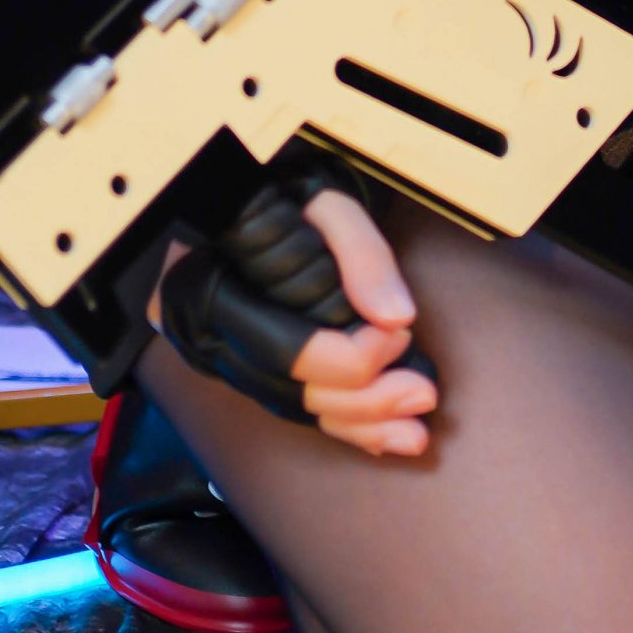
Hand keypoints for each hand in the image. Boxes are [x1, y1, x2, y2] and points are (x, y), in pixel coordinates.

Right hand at [149, 186, 438, 460]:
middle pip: (290, 389)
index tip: (399, 332)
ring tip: (416, 431)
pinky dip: (344, 425)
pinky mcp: (249, 368)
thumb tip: (398, 317)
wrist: (255, 196)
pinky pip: (295, 409)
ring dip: (360, 424)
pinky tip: (385, 437)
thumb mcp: (327, 205)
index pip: (283, 350)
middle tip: (424, 393)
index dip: (347, 357)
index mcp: (210, 287)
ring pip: (294, 408)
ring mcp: (224, 357)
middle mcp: (208, 333)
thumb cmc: (290, 195)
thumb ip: (362, 254)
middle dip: (363, 402)